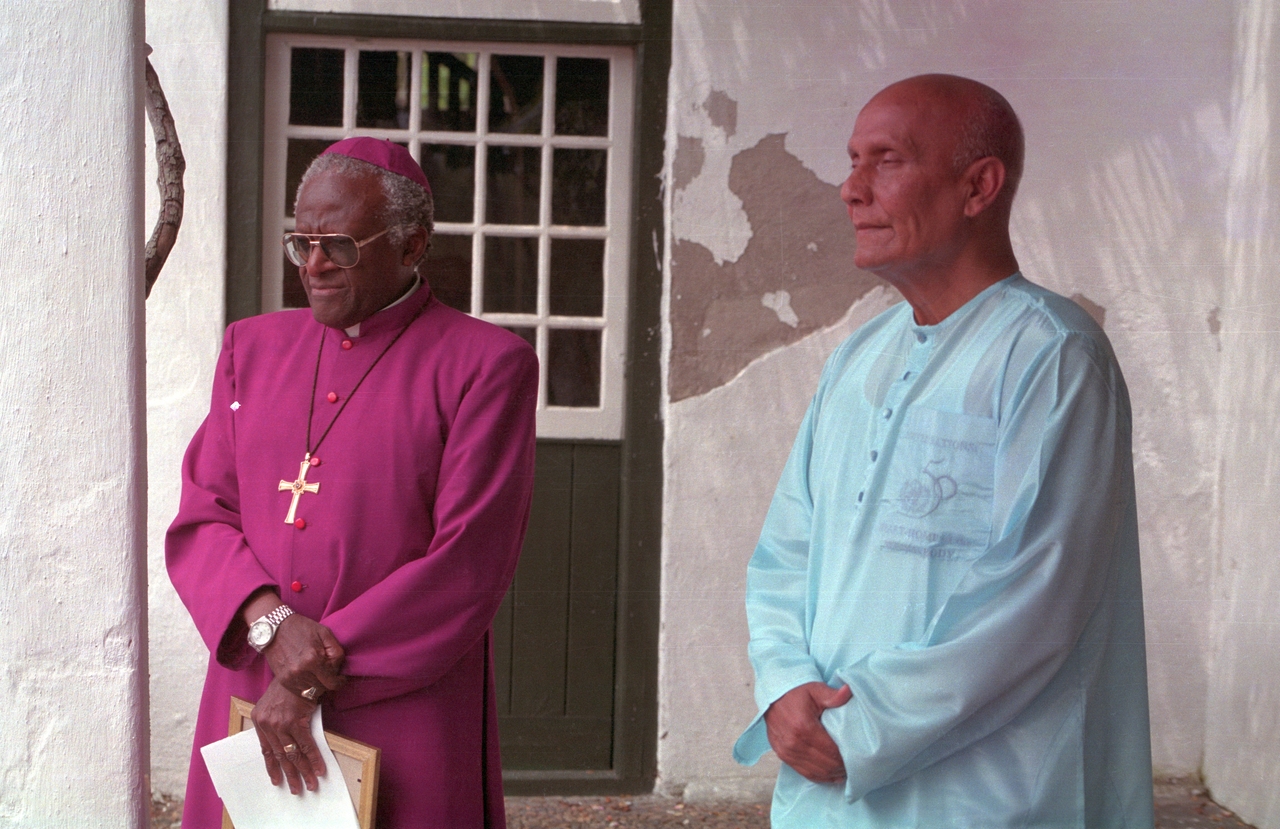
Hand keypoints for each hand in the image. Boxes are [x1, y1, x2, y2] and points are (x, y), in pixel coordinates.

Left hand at [251, 679, 324, 793]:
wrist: (297, 671)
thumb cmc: (287, 686)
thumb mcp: (273, 703)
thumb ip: (275, 720)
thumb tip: (284, 738)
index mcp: (259, 721)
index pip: (266, 751)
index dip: (273, 768)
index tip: (277, 780)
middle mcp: (268, 725)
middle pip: (280, 757)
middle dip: (290, 775)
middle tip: (296, 789)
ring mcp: (281, 725)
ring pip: (293, 755)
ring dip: (303, 772)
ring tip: (309, 785)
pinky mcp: (296, 722)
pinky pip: (306, 746)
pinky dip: (314, 759)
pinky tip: (319, 770)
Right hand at [261, 613, 346, 699]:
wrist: (274, 629)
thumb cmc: (302, 628)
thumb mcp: (325, 633)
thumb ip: (336, 652)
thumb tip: (339, 668)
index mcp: (313, 659)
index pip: (332, 683)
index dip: (339, 681)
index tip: (340, 678)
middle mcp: (301, 672)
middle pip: (323, 689)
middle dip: (329, 682)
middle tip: (328, 673)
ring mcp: (290, 678)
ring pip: (312, 692)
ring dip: (318, 685)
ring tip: (318, 673)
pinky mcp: (283, 681)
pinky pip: (300, 692)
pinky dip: (307, 687)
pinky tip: (308, 676)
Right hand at [764, 682, 852, 783]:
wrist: (773, 695)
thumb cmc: (795, 693)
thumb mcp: (815, 690)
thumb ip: (832, 695)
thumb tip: (848, 691)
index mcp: (803, 727)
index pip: (831, 751)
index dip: (846, 757)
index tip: (858, 756)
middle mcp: (793, 743)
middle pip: (825, 764)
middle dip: (841, 767)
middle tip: (854, 765)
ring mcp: (786, 751)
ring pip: (816, 772)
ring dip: (832, 774)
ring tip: (845, 771)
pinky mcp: (782, 755)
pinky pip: (804, 772)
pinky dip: (819, 776)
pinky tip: (831, 775)